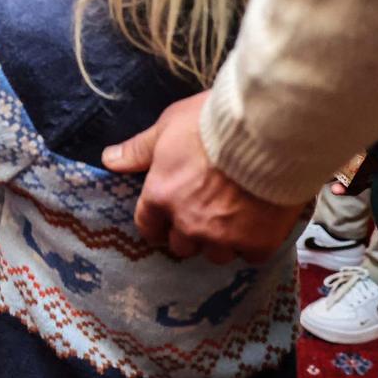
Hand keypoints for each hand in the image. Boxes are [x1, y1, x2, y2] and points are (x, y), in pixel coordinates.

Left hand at [102, 92, 306, 264]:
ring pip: (217, 254)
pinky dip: (255, 242)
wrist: (267, 132)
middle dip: (190, 232)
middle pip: (182, 246)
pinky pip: (252, 255)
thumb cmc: (214, 123)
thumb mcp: (167, 127)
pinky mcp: (257, 242)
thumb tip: (109, 159)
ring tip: (236, 217)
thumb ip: (139, 150)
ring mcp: (224, 236)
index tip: (166, 221)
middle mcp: (188, 223)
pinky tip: (260, 222)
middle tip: (206, 211)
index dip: (157, 224)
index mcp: (162, 197)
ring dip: (222, 240)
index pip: (148, 226)